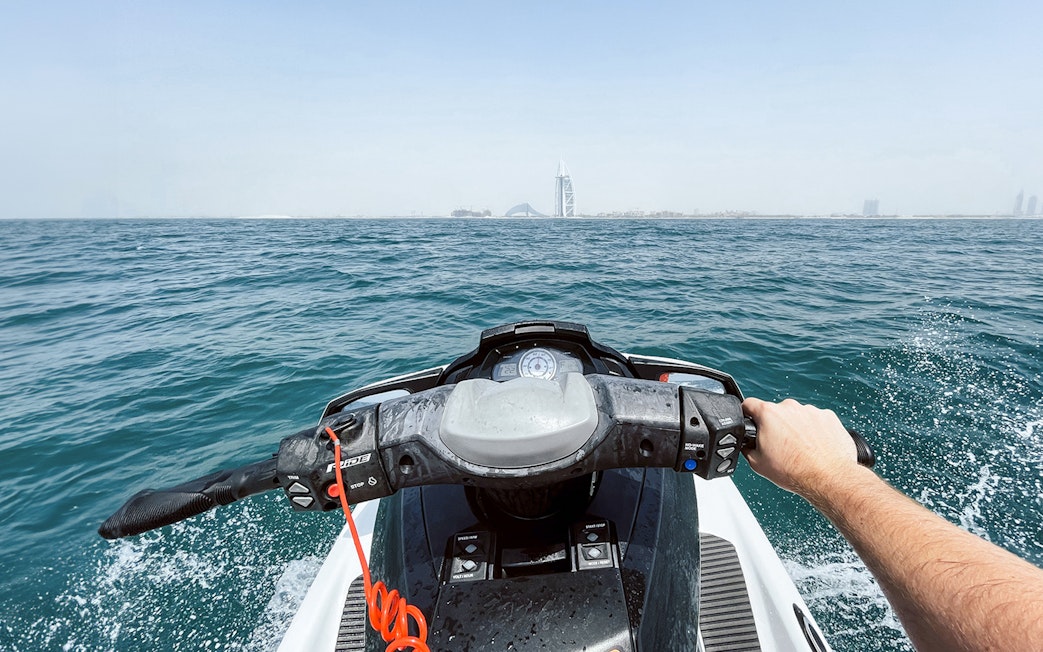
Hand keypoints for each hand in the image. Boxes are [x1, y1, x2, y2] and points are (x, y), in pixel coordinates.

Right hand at [741, 397, 861, 496]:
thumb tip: (747, 444)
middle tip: (780, 446)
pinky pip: (816, 421)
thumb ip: (748, 448)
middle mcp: (790, 408)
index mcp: (769, 414)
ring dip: (796, 428)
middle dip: (776, 426)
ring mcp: (811, 411)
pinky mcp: (829, 417)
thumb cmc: (796, 472)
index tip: (750, 420)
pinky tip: (814, 448)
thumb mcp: (757, 463)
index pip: (749, 404)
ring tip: (800, 450)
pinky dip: (814, 431)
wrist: (828, 479)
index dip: (747, 413)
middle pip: (776, 412)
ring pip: (797, 417)